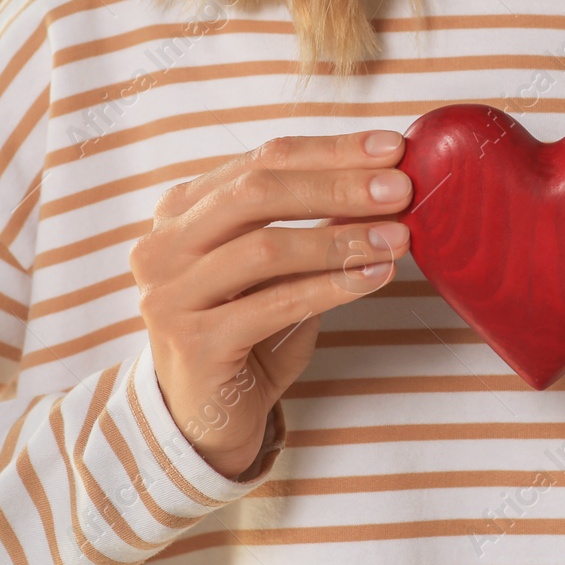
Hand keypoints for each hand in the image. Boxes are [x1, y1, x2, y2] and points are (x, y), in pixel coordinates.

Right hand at [129, 131, 413, 479]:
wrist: (208, 415)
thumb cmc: (251, 329)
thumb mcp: (281, 267)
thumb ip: (314, 223)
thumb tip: (384, 182)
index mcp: (182, 209)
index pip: (263, 159)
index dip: (331, 150)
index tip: (392, 148)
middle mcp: (163, 244)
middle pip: (257, 192)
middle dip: (337, 185)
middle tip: (400, 189)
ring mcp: (170, 294)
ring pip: (265, 247)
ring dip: (341, 239)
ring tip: (399, 238)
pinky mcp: (192, 344)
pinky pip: (274, 304)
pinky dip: (332, 286)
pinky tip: (376, 277)